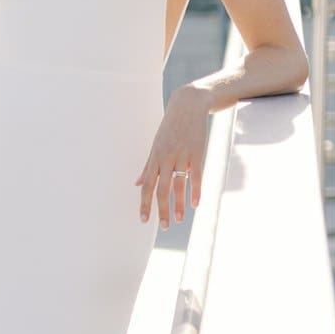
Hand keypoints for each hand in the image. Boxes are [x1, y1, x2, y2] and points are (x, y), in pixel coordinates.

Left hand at [135, 85, 210, 226]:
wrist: (187, 106)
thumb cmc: (170, 128)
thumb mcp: (155, 146)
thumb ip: (148, 166)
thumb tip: (138, 183)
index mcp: (154, 158)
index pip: (147, 186)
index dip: (145, 203)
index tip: (143, 220)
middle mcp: (165, 159)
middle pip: (161, 189)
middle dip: (161, 210)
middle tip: (164, 227)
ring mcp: (181, 156)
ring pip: (178, 185)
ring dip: (179, 205)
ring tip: (180, 220)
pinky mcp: (196, 153)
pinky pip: (195, 176)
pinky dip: (195, 191)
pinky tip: (196, 204)